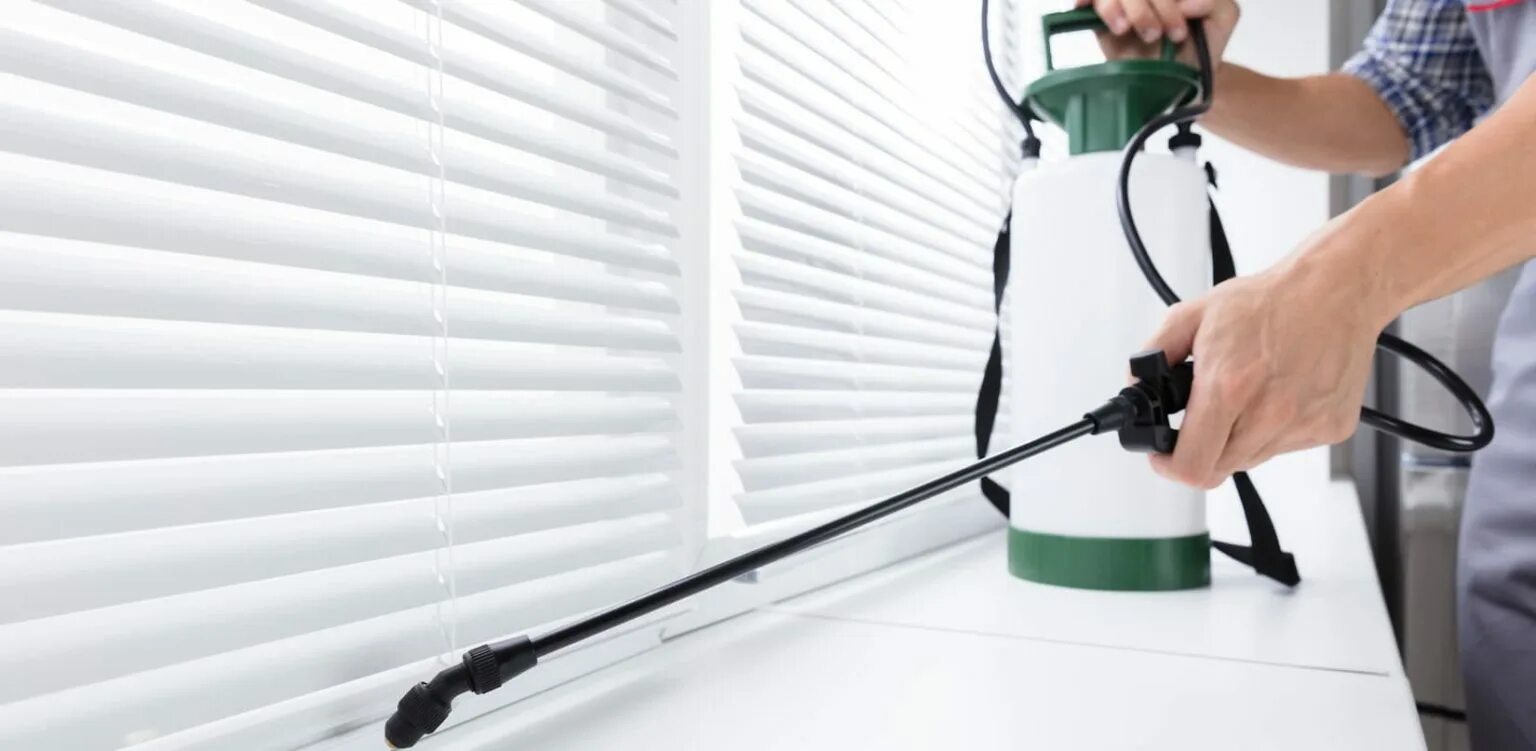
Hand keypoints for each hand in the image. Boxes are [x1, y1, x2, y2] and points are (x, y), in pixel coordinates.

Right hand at [1074, 0, 1238, 68]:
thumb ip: (1214, 1)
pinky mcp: (1100, 16)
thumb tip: (1187, 3)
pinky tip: (1090, 10)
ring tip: (1128, 30)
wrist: (1183, 77)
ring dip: (1121, 8)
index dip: (1166, 3)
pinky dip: (1085, 1)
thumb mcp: (1224, 18)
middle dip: (1146, 8)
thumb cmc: (1202, 43)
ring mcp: (1123, 0)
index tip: (1179, 29)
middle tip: (1157, 35)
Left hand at [1140, 224, 1389, 488]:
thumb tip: (1137, 384)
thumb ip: (1154, 353)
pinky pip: (1285, 447)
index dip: (1169, 466)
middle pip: (1218, 468)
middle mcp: (1269, 413)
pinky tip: (1277, 394)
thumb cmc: (1270, 301)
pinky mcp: (1330, 429)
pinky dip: (1273, 430)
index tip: (1164, 455)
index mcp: (1230, 387)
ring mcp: (1303, 425)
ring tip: (1247, 394)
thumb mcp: (1193, 316)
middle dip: (1201, 448)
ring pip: (1251, 459)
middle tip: (1204, 417)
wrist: (1336, 290)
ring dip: (1238, 439)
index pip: (1192, 465)